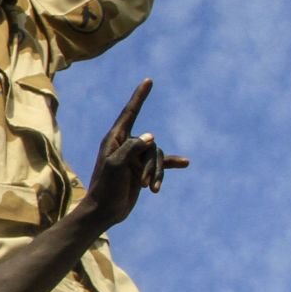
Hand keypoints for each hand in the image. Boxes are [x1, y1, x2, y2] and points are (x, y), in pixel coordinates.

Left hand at [83, 79, 187, 227]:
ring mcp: (135, 157)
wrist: (105, 211)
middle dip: (152, 164)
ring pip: (157, 156)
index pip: (129, 113)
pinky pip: (161, 164)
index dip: (139, 97)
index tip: (148, 80)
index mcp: (114, 139)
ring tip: (150, 188)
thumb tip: (150, 135)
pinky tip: (185, 164)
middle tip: (143, 181)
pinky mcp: (143, 169)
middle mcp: (126, 145)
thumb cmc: (105, 187)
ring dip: (157, 173)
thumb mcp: (115, 166)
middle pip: (151, 144)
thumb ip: (131, 149)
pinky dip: (169, 167)